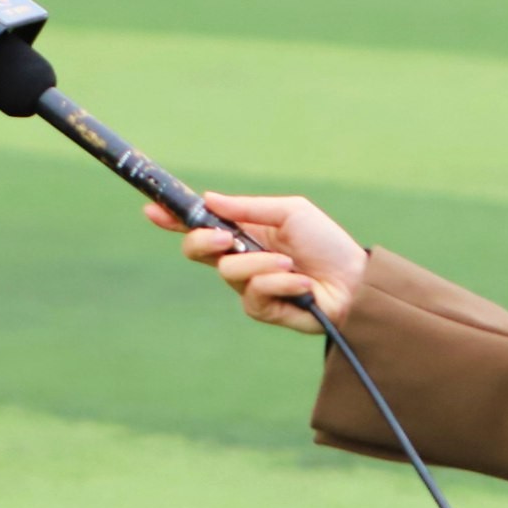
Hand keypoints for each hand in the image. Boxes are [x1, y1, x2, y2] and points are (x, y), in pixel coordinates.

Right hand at [146, 192, 369, 331]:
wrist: (355, 282)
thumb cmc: (326, 243)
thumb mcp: (290, 212)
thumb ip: (248, 208)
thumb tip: (208, 199)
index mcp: (245, 230)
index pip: (201, 224)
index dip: (174, 218)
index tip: (152, 210)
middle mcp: (241, 257)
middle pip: (197, 250)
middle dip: (204, 242)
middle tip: (225, 239)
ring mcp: (249, 285)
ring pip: (228, 272)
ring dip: (261, 264)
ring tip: (291, 264)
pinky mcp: (262, 309)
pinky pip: (255, 294)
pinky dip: (280, 284)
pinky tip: (302, 285)